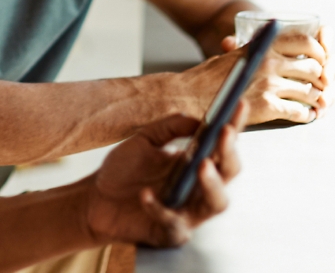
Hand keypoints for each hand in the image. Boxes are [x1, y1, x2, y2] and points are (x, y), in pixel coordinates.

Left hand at [86, 108, 242, 247]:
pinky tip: (145, 193)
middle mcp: (199, 187)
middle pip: (229, 173)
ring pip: (217, 202)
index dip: (235, 124)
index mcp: (196, 162)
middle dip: (230, 153)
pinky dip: (159, 207)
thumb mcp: (144, 139)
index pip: (222, 144)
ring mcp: (188, 211)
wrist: (95, 199)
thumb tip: (198, 120)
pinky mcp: (171, 232)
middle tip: (224, 133)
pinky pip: (172, 221)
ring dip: (213, 183)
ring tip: (202, 164)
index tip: (239, 103)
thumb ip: (170, 126)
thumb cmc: (123, 171)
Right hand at [214, 27, 333, 123]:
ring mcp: (269, 84)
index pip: (305, 41)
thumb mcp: (235, 53)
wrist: (190, 95)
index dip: (319, 52)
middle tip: (318, 86)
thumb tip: (275, 49)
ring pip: (310, 91)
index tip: (320, 60)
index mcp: (263, 46)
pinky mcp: (267, 107)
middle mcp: (269, 62)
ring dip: (315, 99)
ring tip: (312, 102)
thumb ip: (256, 50)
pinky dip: (306, 115)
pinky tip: (304, 115)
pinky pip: (300, 112)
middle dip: (320, 78)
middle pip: (313, 67)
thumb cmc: (209, 76)